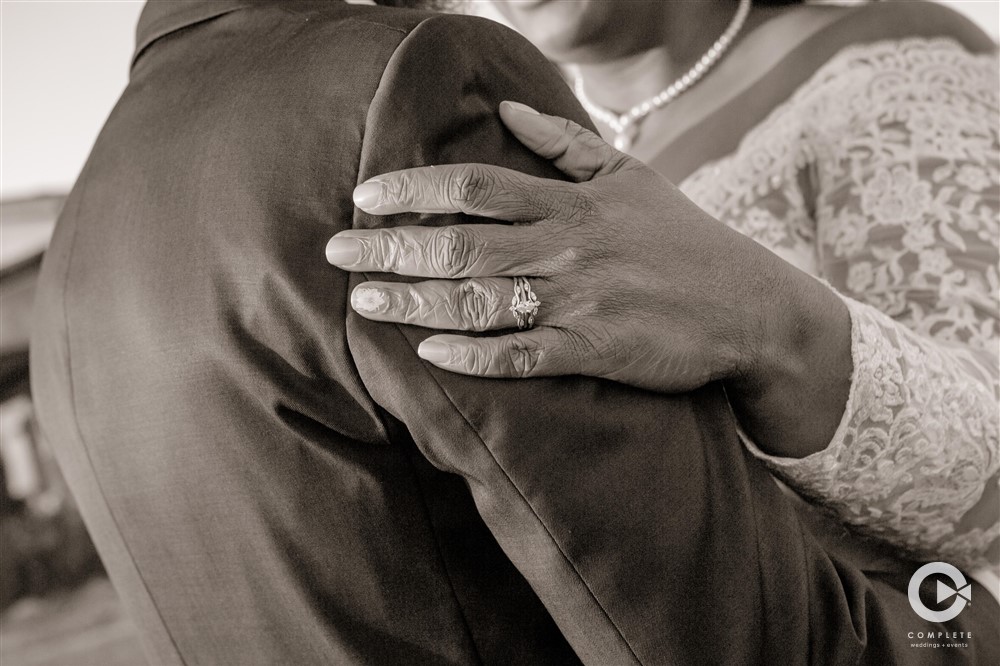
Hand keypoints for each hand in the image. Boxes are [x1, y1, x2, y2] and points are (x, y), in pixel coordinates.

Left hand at [325, 101, 796, 393]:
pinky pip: (523, 356)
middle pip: (461, 244)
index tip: (366, 195)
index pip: (475, 185)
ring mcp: (581, 300)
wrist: (751, 307)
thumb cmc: (684, 240)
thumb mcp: (632, 174)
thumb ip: (566, 144)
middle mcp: (568, 246)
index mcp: (572, 202)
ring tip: (365, 303)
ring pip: (481, 301)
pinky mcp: (596, 350)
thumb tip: (509, 108)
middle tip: (336, 254)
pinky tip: (431, 352)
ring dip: (416, 302)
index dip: (413, 188)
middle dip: (390, 248)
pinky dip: (474, 356)